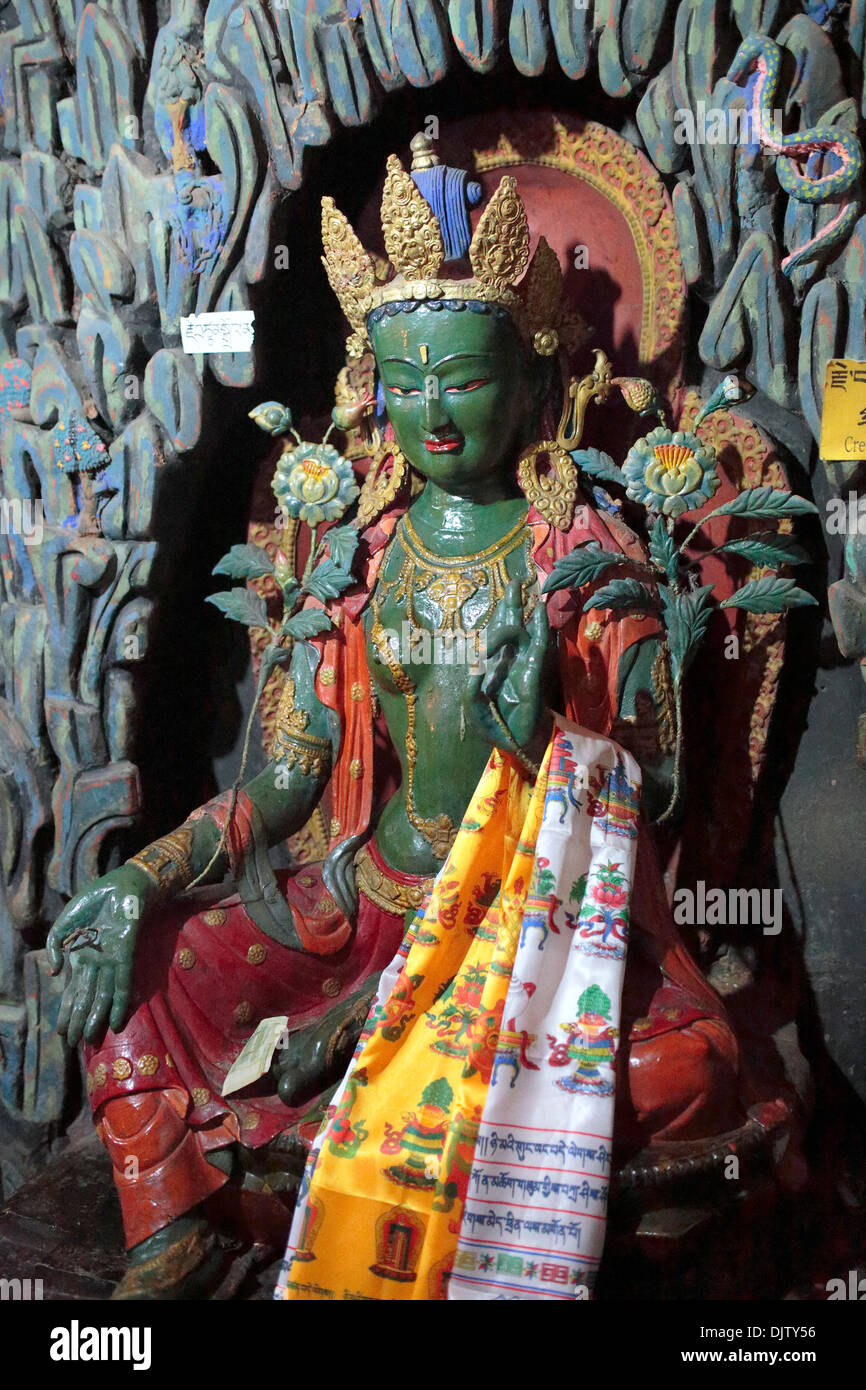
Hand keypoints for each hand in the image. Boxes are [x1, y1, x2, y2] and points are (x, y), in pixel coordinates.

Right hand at [47, 865, 157, 1045]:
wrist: (121, 885)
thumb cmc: (94, 901)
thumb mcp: (64, 922)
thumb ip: (54, 946)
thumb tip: (56, 974)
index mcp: (81, 957)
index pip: (73, 992)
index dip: (67, 1012)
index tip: (61, 1032)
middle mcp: (96, 964)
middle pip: (87, 1000)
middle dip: (80, 1023)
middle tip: (74, 1045)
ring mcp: (111, 961)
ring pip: (102, 998)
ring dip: (95, 1020)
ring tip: (89, 1040)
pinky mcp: (125, 955)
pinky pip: (123, 984)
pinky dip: (119, 1004)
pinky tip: (115, 1022)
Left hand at [464, 580, 551, 764]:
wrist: (517, 744)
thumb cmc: (495, 726)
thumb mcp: (474, 707)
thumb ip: (471, 689)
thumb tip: (473, 668)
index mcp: (493, 666)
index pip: (494, 635)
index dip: (496, 617)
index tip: (499, 598)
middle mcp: (509, 660)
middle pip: (509, 625)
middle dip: (510, 604)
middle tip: (514, 581)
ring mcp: (523, 665)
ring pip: (523, 631)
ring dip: (522, 611)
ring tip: (524, 589)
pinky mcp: (534, 673)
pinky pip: (538, 646)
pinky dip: (540, 628)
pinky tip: (540, 611)